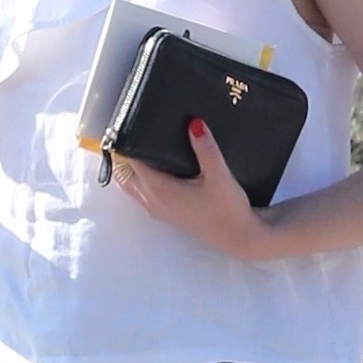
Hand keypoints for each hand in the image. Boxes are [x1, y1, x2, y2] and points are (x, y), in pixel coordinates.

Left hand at [108, 120, 274, 261]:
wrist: (240, 239)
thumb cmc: (228, 210)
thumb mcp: (219, 176)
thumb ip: (206, 148)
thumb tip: (194, 123)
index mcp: (158, 189)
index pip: (130, 161)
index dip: (127, 142)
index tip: (128, 123)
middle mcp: (152, 201)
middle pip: (123, 175)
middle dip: (123, 155)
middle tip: (133, 132)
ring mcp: (157, 211)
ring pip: (130, 186)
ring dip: (129, 170)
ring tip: (141, 148)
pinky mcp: (166, 215)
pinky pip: (141, 195)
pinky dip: (139, 181)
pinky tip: (156, 168)